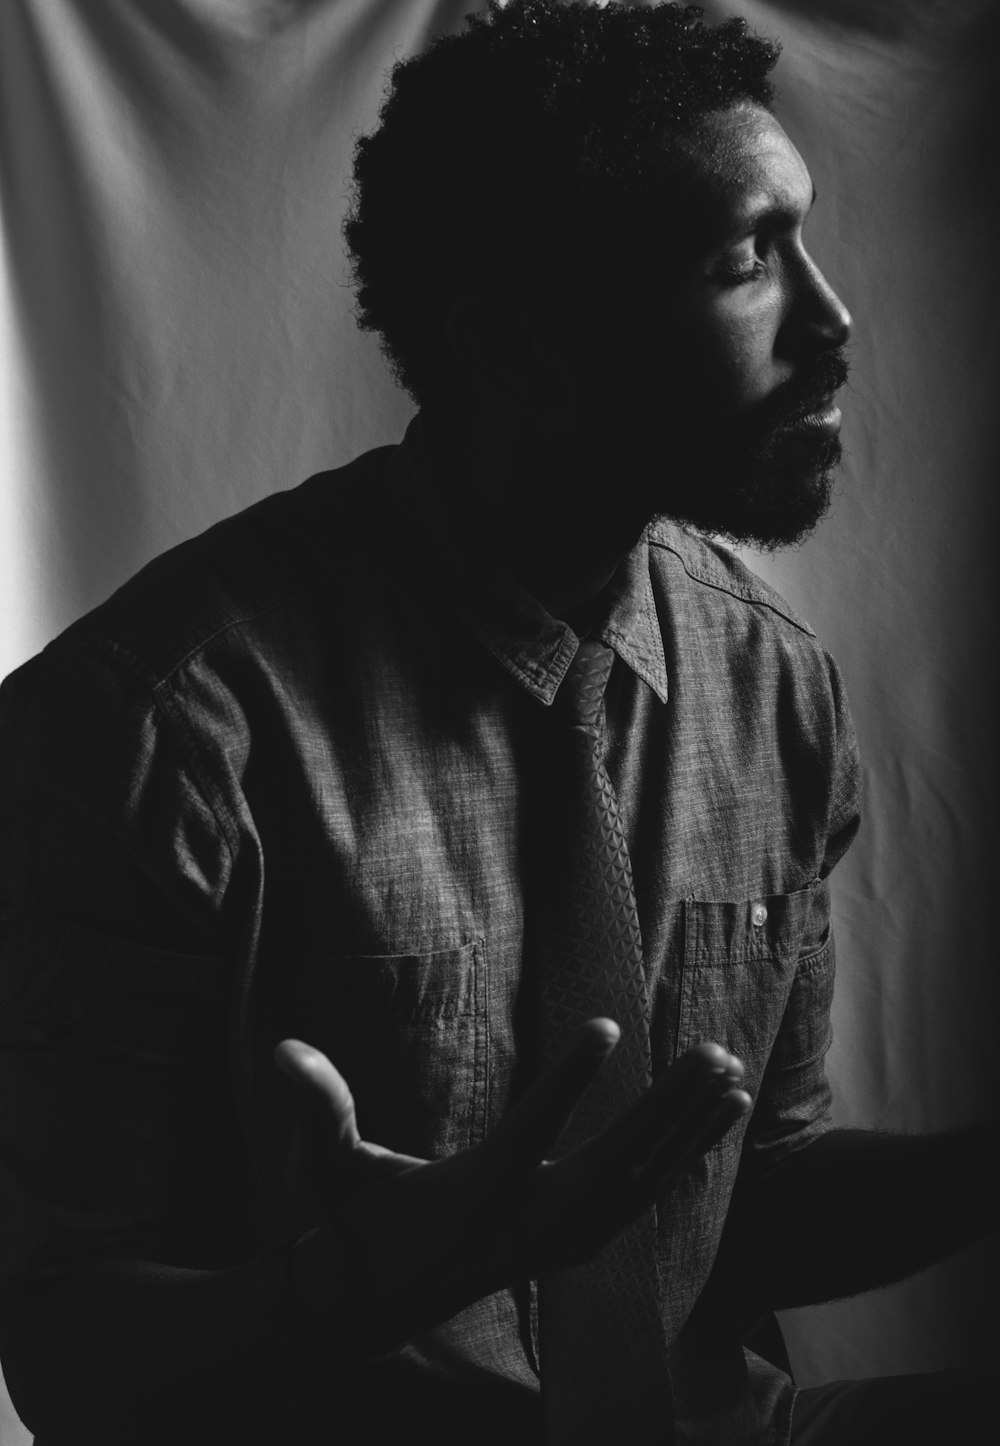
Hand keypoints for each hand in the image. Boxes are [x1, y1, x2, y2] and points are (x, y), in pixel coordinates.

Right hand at [274, 1021, 750, 1350]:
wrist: (381, 1297)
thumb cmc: (352, 1219)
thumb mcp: (324, 1169)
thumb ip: (316, 1112)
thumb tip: (286, 1050)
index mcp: (476, 1191)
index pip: (531, 1131)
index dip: (569, 1080)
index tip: (609, 1025)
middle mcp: (531, 1220)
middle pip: (614, 1160)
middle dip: (666, 1107)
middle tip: (714, 1053)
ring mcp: (561, 1235)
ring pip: (641, 1180)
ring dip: (688, 1128)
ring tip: (731, 1074)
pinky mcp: (576, 1237)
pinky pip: (643, 1194)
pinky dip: (682, 1155)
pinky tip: (717, 1116)